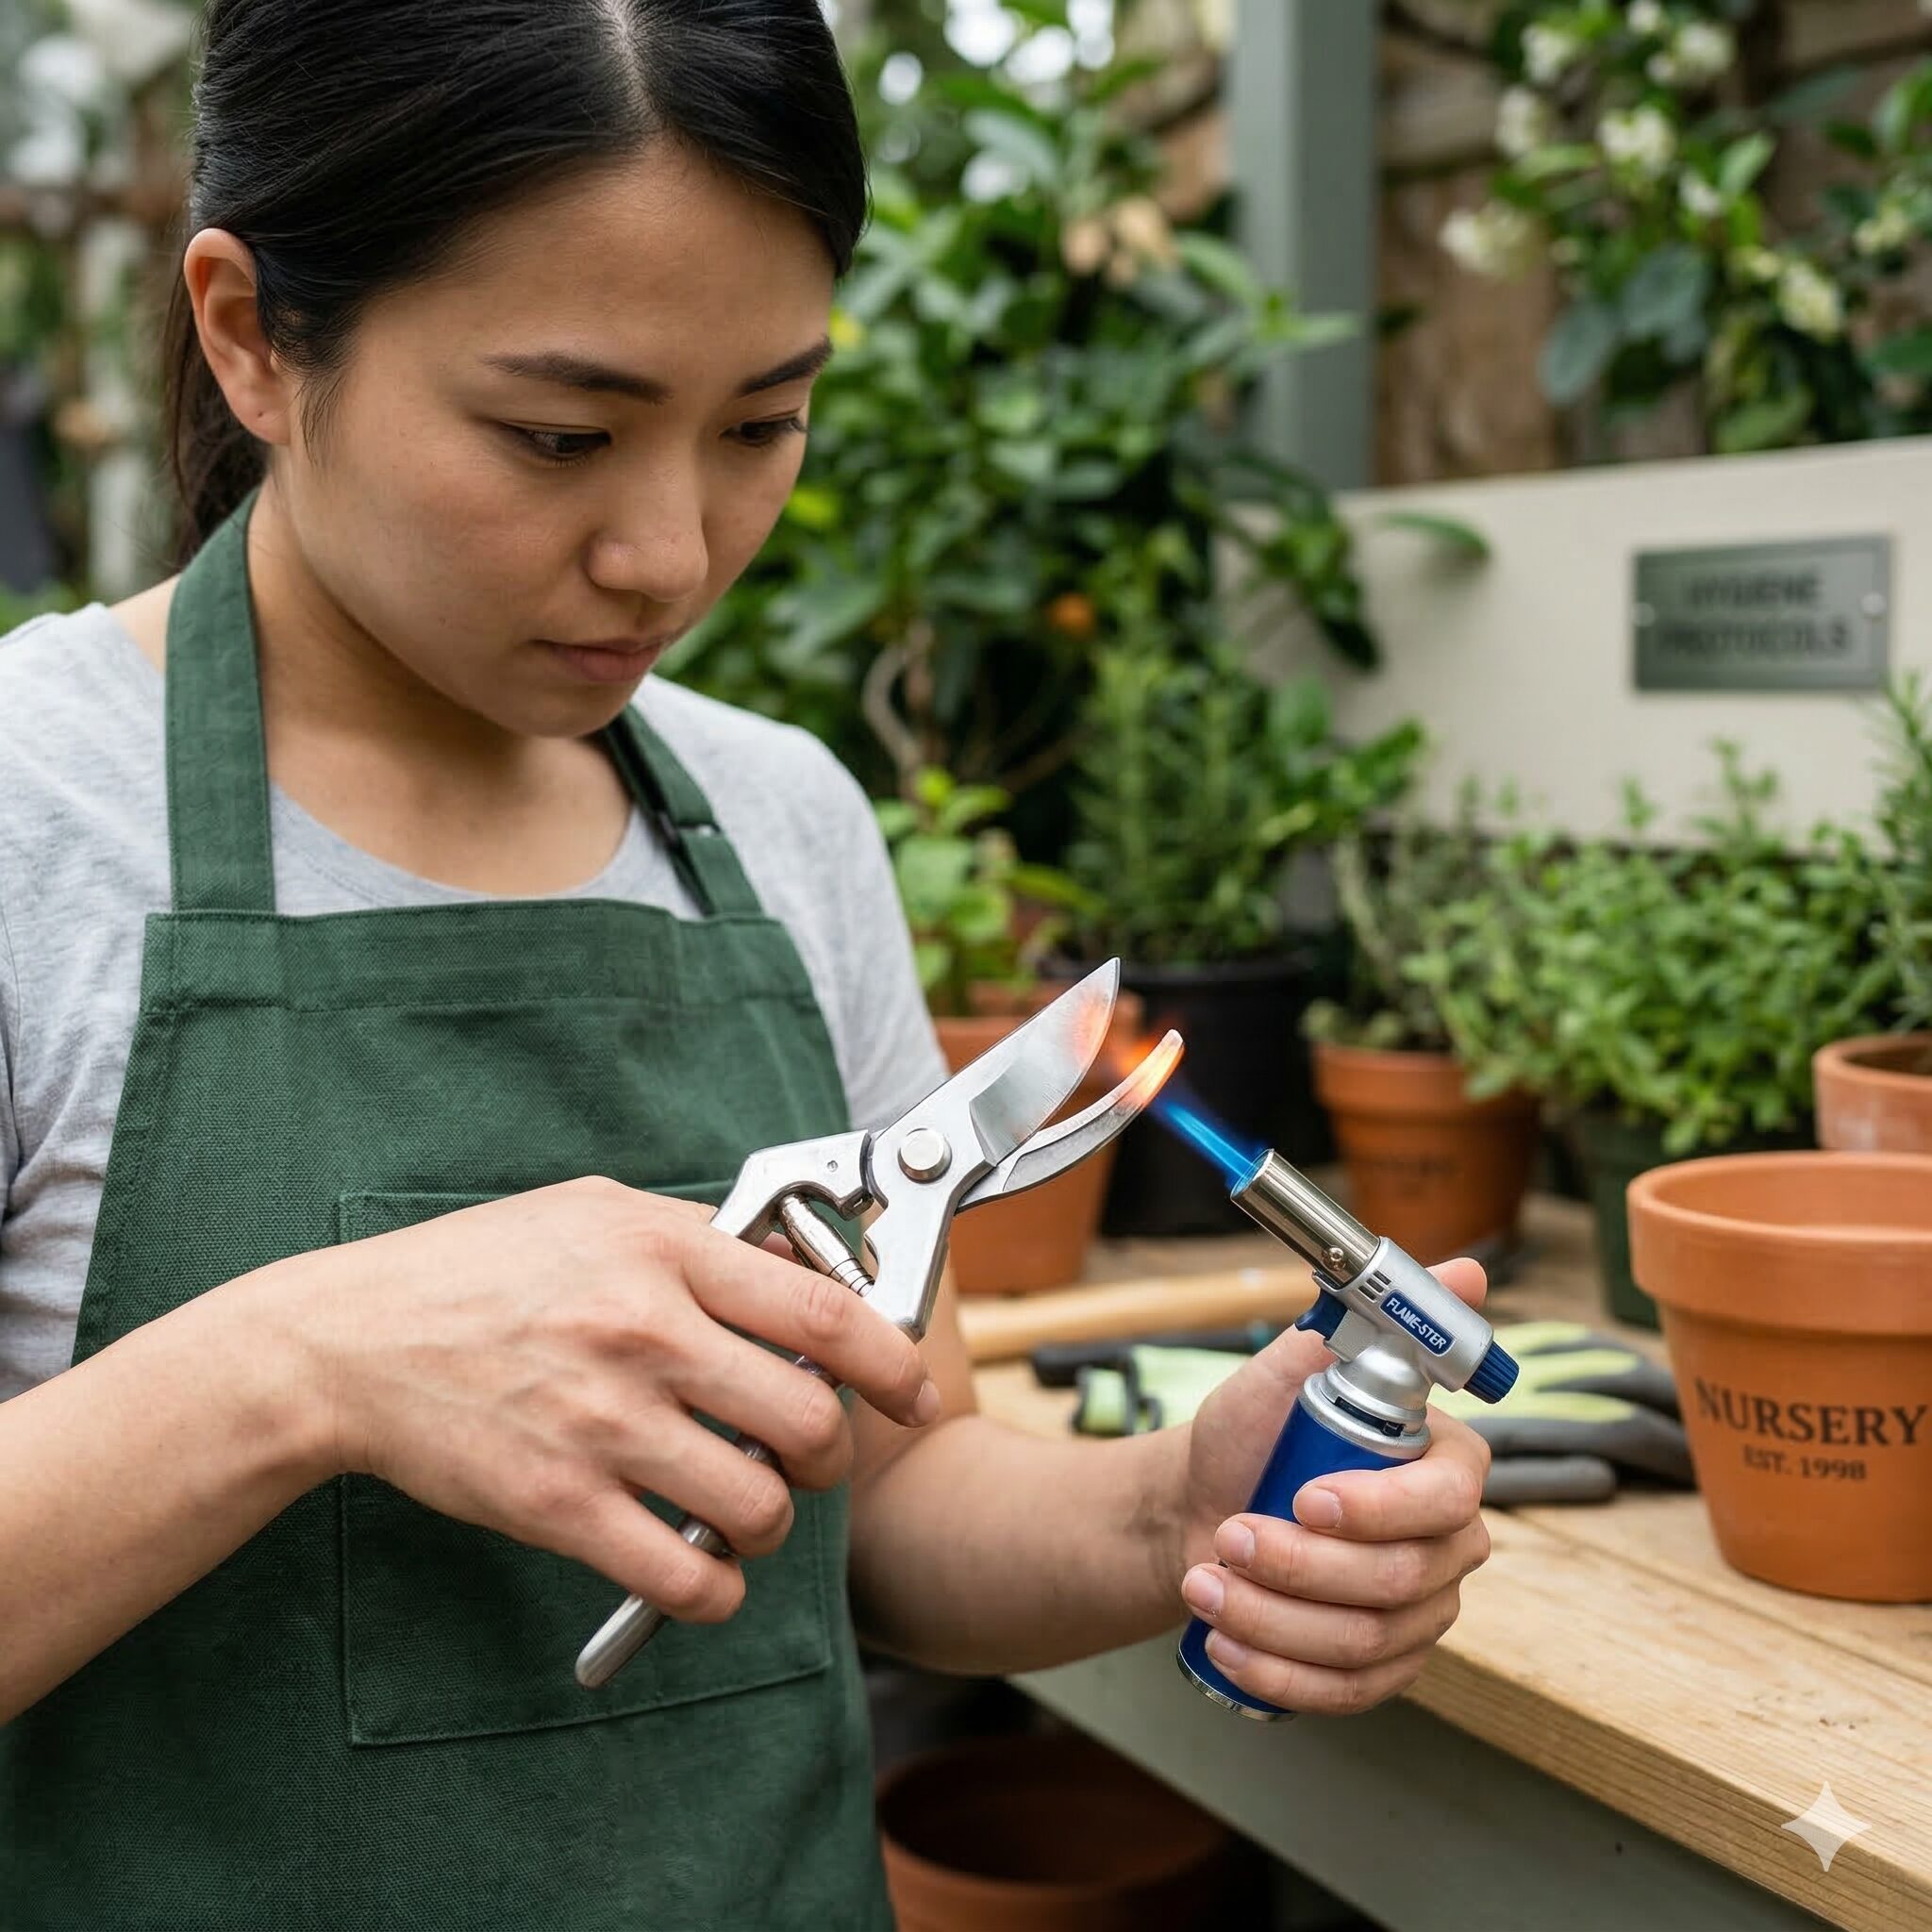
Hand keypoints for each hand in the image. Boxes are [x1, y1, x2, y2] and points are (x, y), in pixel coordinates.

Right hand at [255, 1177, 937, 1624]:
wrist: (351, 1342)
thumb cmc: (479, 1269)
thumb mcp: (600, 1212)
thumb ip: (704, 1239)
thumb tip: (803, 1270)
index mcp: (665, 1252)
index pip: (826, 1313)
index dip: (893, 1363)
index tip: (913, 1394)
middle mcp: (645, 1334)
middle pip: (808, 1421)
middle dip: (831, 1454)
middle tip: (810, 1454)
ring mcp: (602, 1423)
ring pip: (757, 1508)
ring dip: (772, 1522)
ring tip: (746, 1506)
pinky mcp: (558, 1504)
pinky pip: (684, 1577)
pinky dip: (715, 1590)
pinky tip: (703, 1569)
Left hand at [1173, 1259, 1493, 1714]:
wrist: (1195, 1505)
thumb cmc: (1251, 1434)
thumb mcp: (1292, 1364)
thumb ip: (1364, 1321)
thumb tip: (1461, 1273)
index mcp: (1445, 1467)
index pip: (1445, 1499)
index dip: (1377, 1507)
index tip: (1304, 1496)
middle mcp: (1448, 1544)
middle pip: (1401, 1580)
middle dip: (1301, 1565)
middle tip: (1229, 1534)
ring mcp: (1420, 1612)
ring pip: (1367, 1640)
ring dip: (1275, 1618)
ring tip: (1206, 1583)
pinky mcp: (1382, 1667)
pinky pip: (1350, 1691)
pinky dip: (1281, 1675)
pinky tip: (1228, 1645)